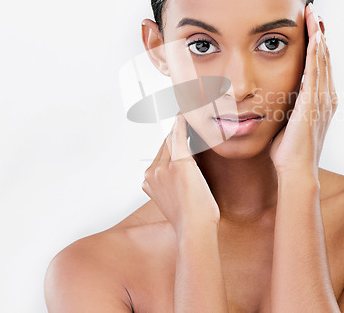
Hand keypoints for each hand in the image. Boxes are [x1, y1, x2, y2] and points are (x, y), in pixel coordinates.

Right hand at [142, 112, 219, 233]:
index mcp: (148, 181)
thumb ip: (171, 183)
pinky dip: (180, 124)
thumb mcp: (174, 199)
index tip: (173, 131)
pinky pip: (178, 138)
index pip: (160, 154)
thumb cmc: (191, 218)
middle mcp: (152, 172)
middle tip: (180, 115)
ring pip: (171, 140)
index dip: (168, 142)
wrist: (195, 229)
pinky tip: (183, 115)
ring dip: (178, 127)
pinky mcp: (179, 163)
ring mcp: (164, 167)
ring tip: (185, 114)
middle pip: (164, 145)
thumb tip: (180, 173)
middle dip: (173, 132)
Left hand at [269, 3, 337, 177]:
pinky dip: (316, 54)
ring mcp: (322, 99)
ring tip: (314, 15)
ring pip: (322, 61)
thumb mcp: (288, 121)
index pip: (319, 65)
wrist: (296, 169)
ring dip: (318, 36)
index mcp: (321, 100)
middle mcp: (326, 97)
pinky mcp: (313, 103)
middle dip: (319, 33)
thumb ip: (287, 106)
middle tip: (313, 11)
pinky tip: (314, 38)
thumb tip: (274, 98)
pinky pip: (315, 73)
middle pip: (324, 58)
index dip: (316, 44)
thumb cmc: (289, 150)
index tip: (311, 26)